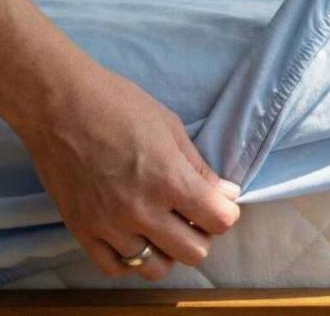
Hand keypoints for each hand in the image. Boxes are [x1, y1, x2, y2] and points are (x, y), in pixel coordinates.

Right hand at [16, 62, 240, 280]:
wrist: (58, 105)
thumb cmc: (120, 106)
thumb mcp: (172, 129)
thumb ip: (200, 169)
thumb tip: (226, 195)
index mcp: (170, 180)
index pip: (220, 221)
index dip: (226, 212)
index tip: (219, 202)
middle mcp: (141, 211)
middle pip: (194, 252)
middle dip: (202, 234)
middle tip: (194, 215)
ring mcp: (109, 225)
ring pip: (155, 268)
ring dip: (167, 250)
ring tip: (164, 227)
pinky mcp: (80, 230)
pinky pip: (114, 267)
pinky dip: (130, 259)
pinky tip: (135, 237)